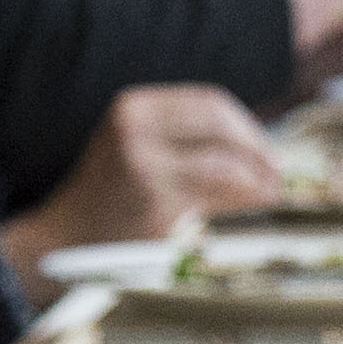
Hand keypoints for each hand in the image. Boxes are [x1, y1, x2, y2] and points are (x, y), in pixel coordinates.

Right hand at [16, 84, 282, 259]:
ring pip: (226, 160)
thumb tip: (256, 145)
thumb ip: (183, 138)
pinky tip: (258, 204)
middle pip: (222, 124)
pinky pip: (220, 191)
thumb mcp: (135, 148)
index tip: (266, 149)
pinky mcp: (156, 198)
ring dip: (260, 176)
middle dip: (258, 148)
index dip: (246, 125)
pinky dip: (248, 196)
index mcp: (133, 107)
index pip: (209, 102)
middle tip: (279, 171)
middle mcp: (136, 126)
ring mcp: (145, 161)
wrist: (63, 240)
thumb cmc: (110, 199)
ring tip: (273, 191)